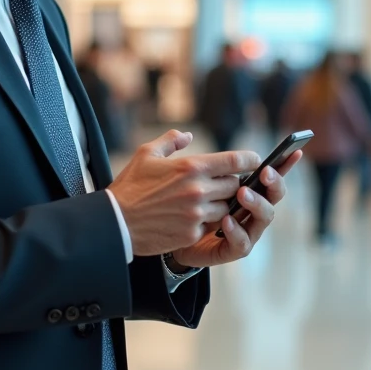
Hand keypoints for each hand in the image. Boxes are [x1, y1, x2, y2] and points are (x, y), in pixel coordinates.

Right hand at [108, 130, 261, 256]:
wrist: (114, 222)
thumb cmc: (130, 186)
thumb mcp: (147, 154)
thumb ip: (171, 141)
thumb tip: (188, 136)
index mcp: (191, 167)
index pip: (234, 161)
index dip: (250, 160)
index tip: (255, 160)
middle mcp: (198, 190)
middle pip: (235, 186)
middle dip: (232, 184)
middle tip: (223, 183)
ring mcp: (197, 214)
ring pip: (227, 207)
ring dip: (222, 204)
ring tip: (206, 201)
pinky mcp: (192, 233)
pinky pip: (212, 225)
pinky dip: (207, 221)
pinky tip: (193, 217)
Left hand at [170, 150, 302, 268]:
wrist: (169, 240)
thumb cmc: (181, 207)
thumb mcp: (187, 181)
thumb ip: (189, 160)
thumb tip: (186, 134)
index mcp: (247, 191)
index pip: (270, 176)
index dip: (285, 164)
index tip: (294, 151)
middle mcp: (251, 211)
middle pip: (274, 196)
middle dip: (274, 183)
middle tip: (264, 172)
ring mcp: (245, 231)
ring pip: (263, 218)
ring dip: (257, 204)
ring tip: (243, 193)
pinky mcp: (232, 250)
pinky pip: (242, 243)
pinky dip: (237, 231)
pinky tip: (227, 220)